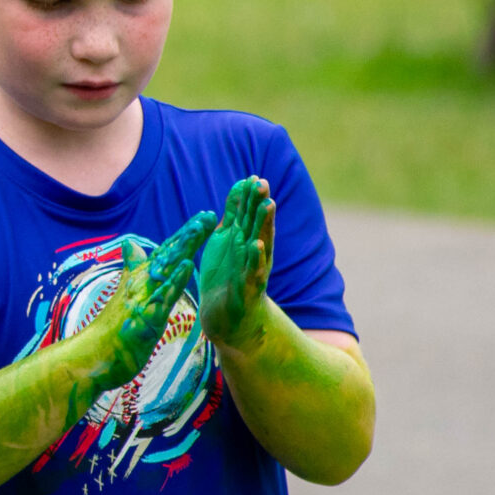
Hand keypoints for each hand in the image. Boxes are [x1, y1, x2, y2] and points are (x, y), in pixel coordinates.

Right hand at [76, 211, 216, 394]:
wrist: (93, 355)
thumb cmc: (111, 328)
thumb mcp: (126, 294)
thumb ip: (132, 268)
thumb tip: (132, 244)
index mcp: (140, 278)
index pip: (166, 252)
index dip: (185, 235)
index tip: (204, 217)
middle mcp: (141, 283)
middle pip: (168, 254)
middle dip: (189, 235)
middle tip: (208, 215)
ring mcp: (142, 298)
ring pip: (167, 269)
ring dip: (185, 249)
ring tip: (201, 230)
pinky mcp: (145, 317)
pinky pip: (163, 296)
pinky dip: (175, 280)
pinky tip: (188, 265)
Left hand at [195, 176, 277, 349]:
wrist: (228, 318)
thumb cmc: (227, 276)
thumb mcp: (227, 240)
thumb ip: (234, 215)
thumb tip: (240, 185)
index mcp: (245, 240)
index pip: (249, 215)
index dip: (251, 197)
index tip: (253, 176)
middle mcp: (253, 253)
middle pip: (258, 225)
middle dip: (260, 204)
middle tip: (263, 183)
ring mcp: (252, 270)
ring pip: (260, 244)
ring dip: (264, 225)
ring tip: (268, 205)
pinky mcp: (247, 290)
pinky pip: (252, 273)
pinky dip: (255, 259)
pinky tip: (256, 245)